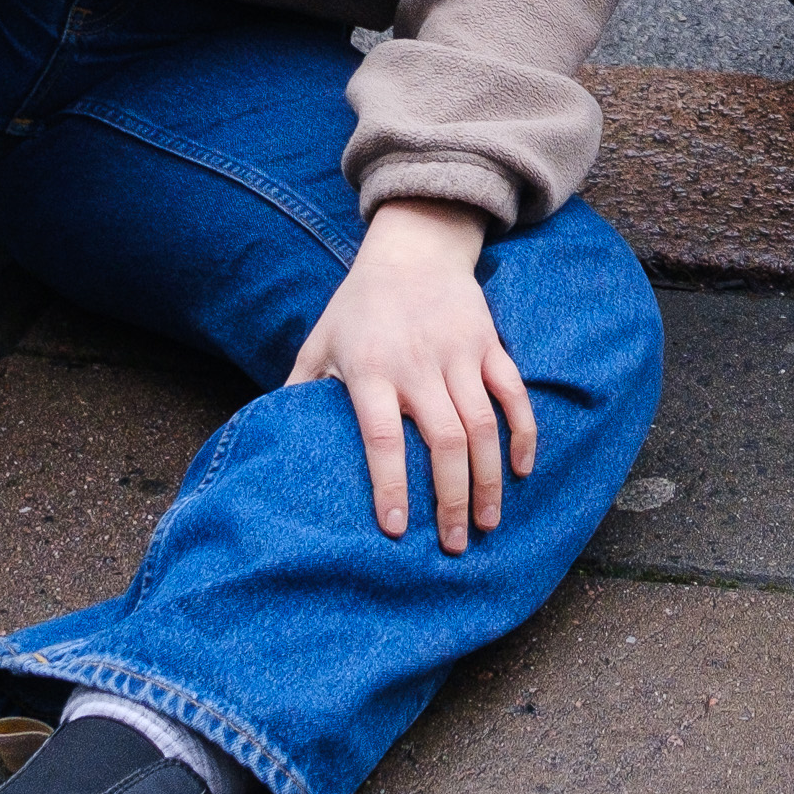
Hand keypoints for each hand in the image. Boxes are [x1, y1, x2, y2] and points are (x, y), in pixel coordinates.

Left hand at [289, 200, 534, 552]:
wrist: (413, 248)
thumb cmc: (358, 305)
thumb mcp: (320, 341)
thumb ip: (299, 391)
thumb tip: (271, 443)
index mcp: (371, 370)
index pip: (382, 437)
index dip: (390, 485)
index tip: (397, 529)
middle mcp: (417, 364)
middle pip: (445, 441)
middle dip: (452, 500)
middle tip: (455, 546)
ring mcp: (459, 354)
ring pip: (483, 426)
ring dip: (488, 480)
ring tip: (487, 523)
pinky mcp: (489, 345)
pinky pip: (513, 394)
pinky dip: (522, 434)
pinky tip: (519, 471)